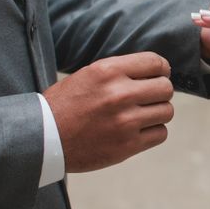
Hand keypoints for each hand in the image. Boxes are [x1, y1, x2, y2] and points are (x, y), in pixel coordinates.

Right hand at [44, 52, 173, 172]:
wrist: (42, 138)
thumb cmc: (66, 104)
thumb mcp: (90, 74)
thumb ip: (122, 70)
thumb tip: (157, 71)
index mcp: (109, 71)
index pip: (156, 62)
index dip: (161, 69)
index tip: (159, 75)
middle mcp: (120, 94)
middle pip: (166, 88)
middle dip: (160, 92)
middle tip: (148, 98)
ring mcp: (125, 121)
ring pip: (167, 111)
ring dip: (157, 113)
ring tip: (141, 115)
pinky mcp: (127, 145)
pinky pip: (160, 134)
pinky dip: (153, 132)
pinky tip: (138, 130)